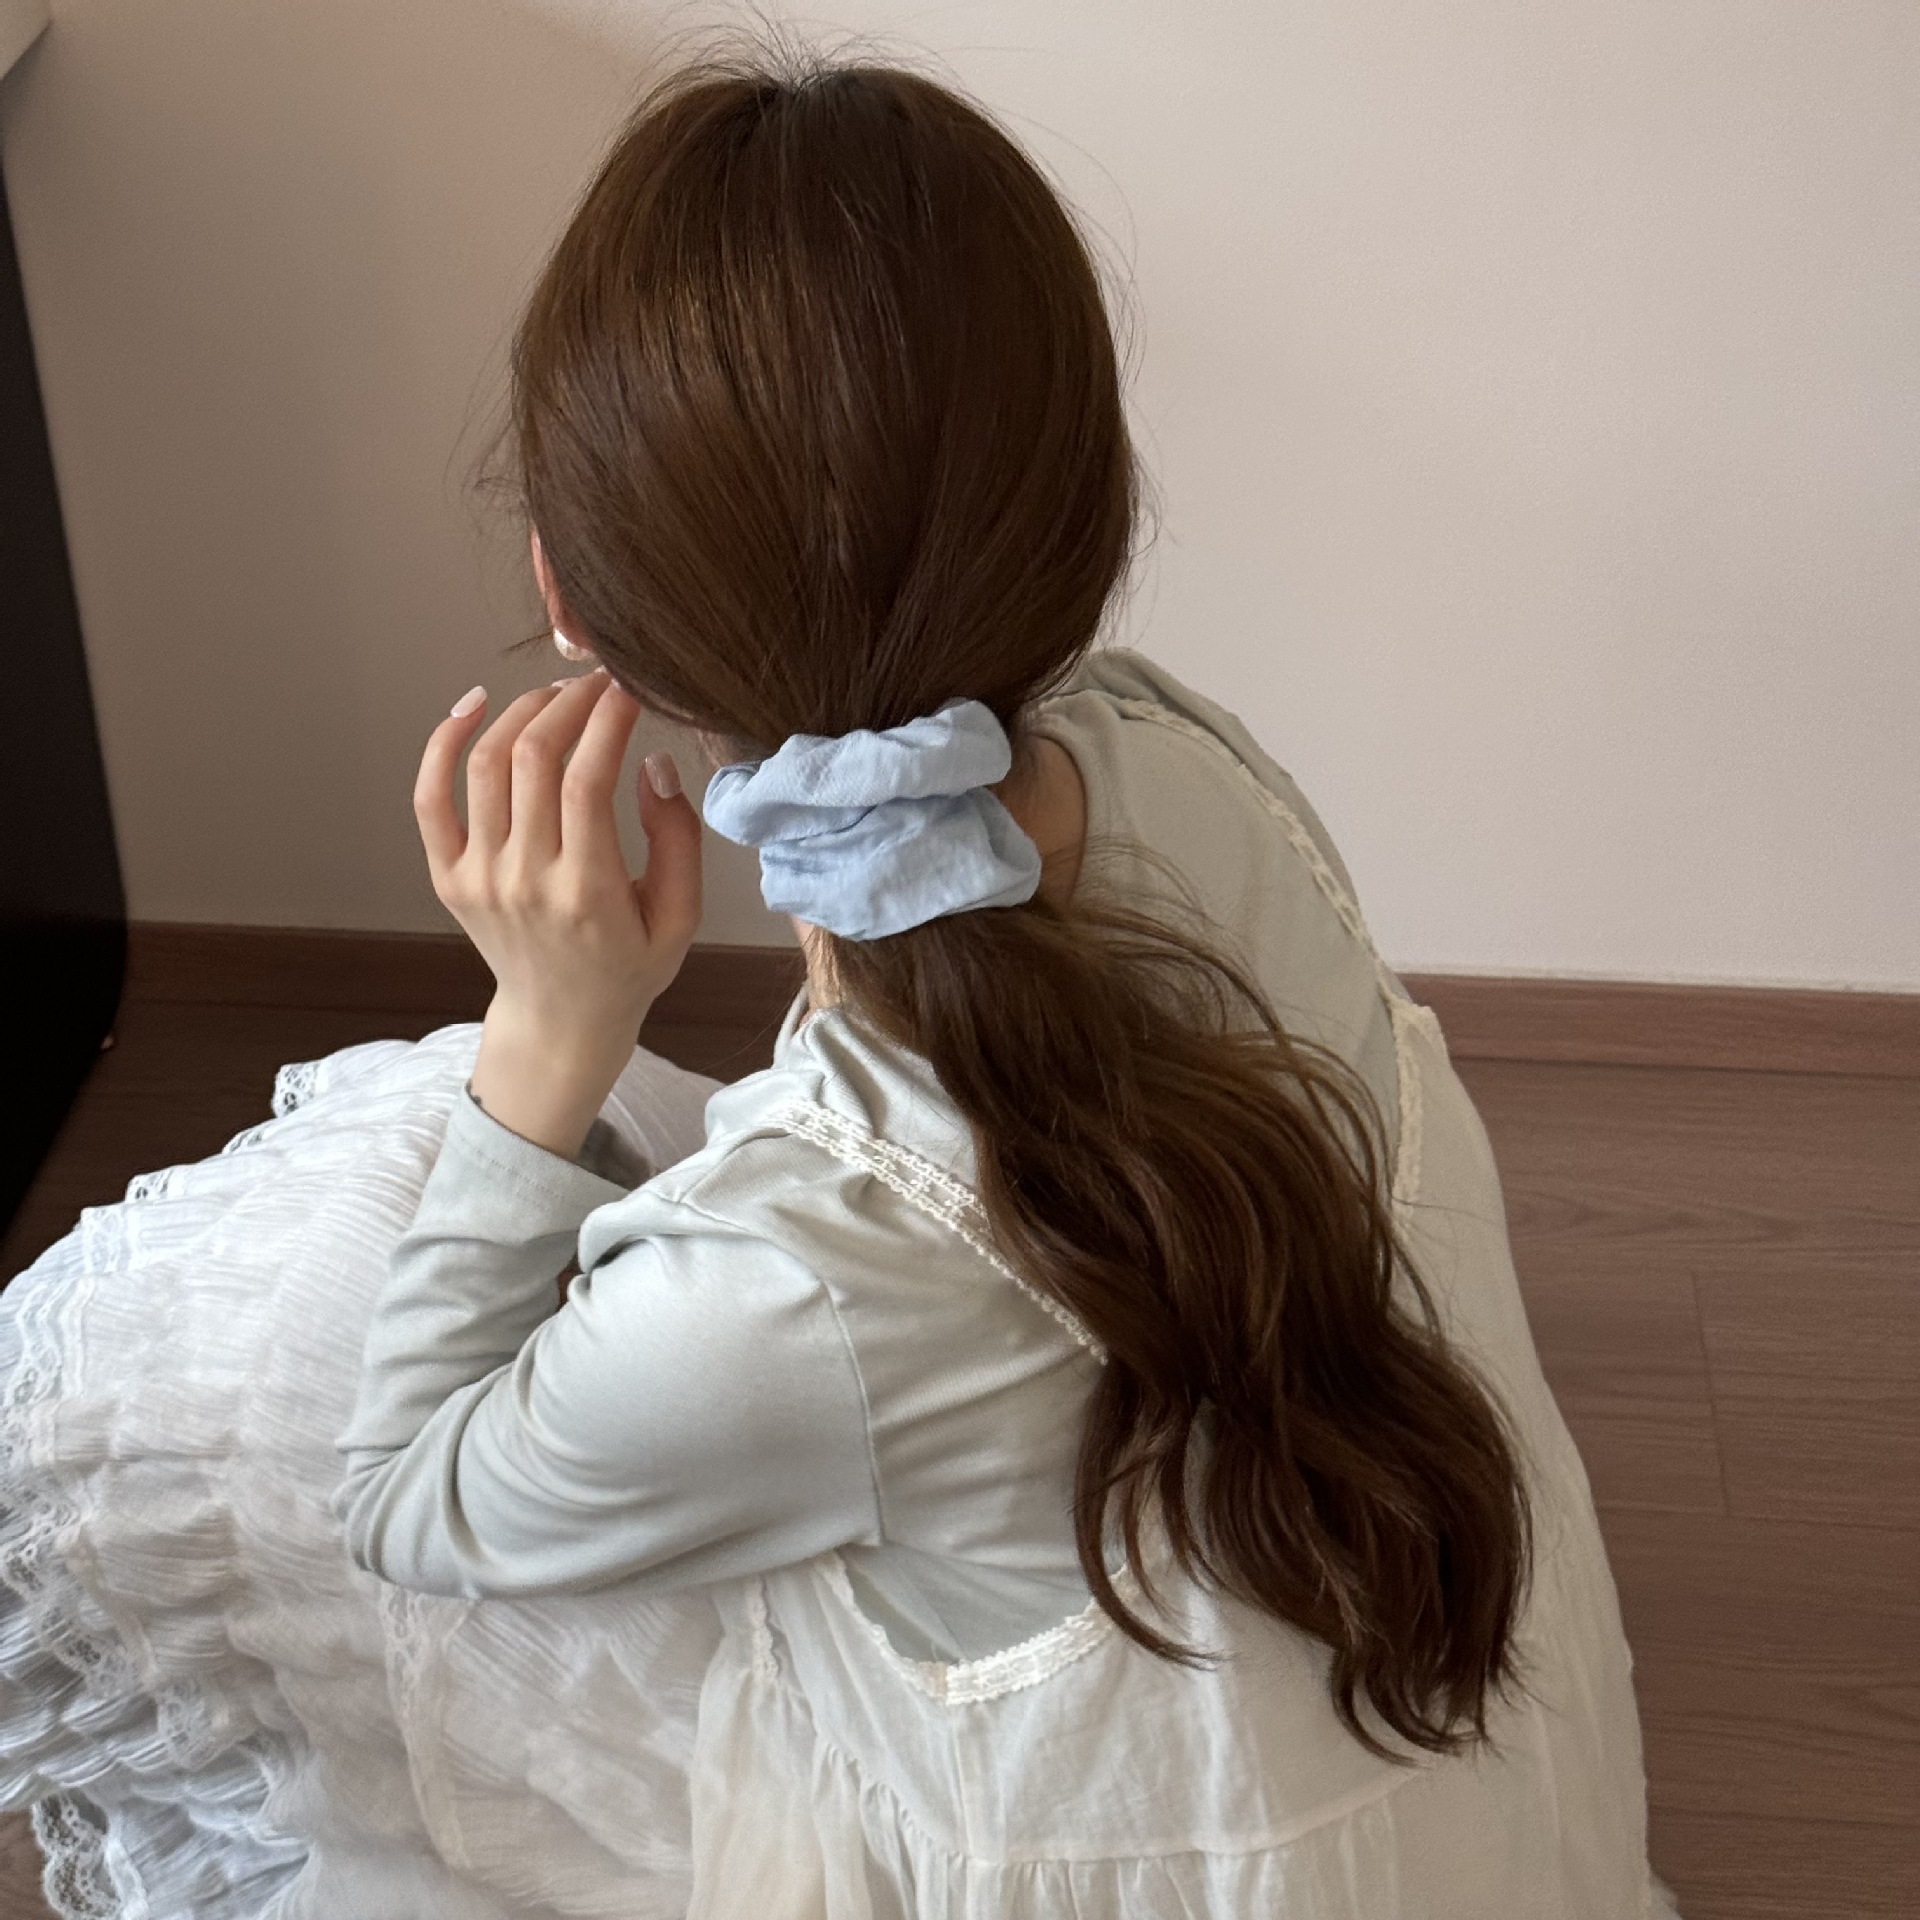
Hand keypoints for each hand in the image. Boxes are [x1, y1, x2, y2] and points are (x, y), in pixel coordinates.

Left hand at [414, 669, 703, 1157]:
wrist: (561, 1022)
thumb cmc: (628, 967)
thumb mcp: (681, 917)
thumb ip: (677, 839)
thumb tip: (651, 763)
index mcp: (587, 894)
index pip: (586, 781)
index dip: (607, 719)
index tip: (630, 687)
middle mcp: (525, 881)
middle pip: (532, 760)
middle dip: (569, 703)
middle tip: (598, 681)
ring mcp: (479, 878)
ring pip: (484, 766)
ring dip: (521, 712)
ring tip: (556, 694)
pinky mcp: (449, 877)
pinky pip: (431, 798)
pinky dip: (443, 743)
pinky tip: (474, 705)